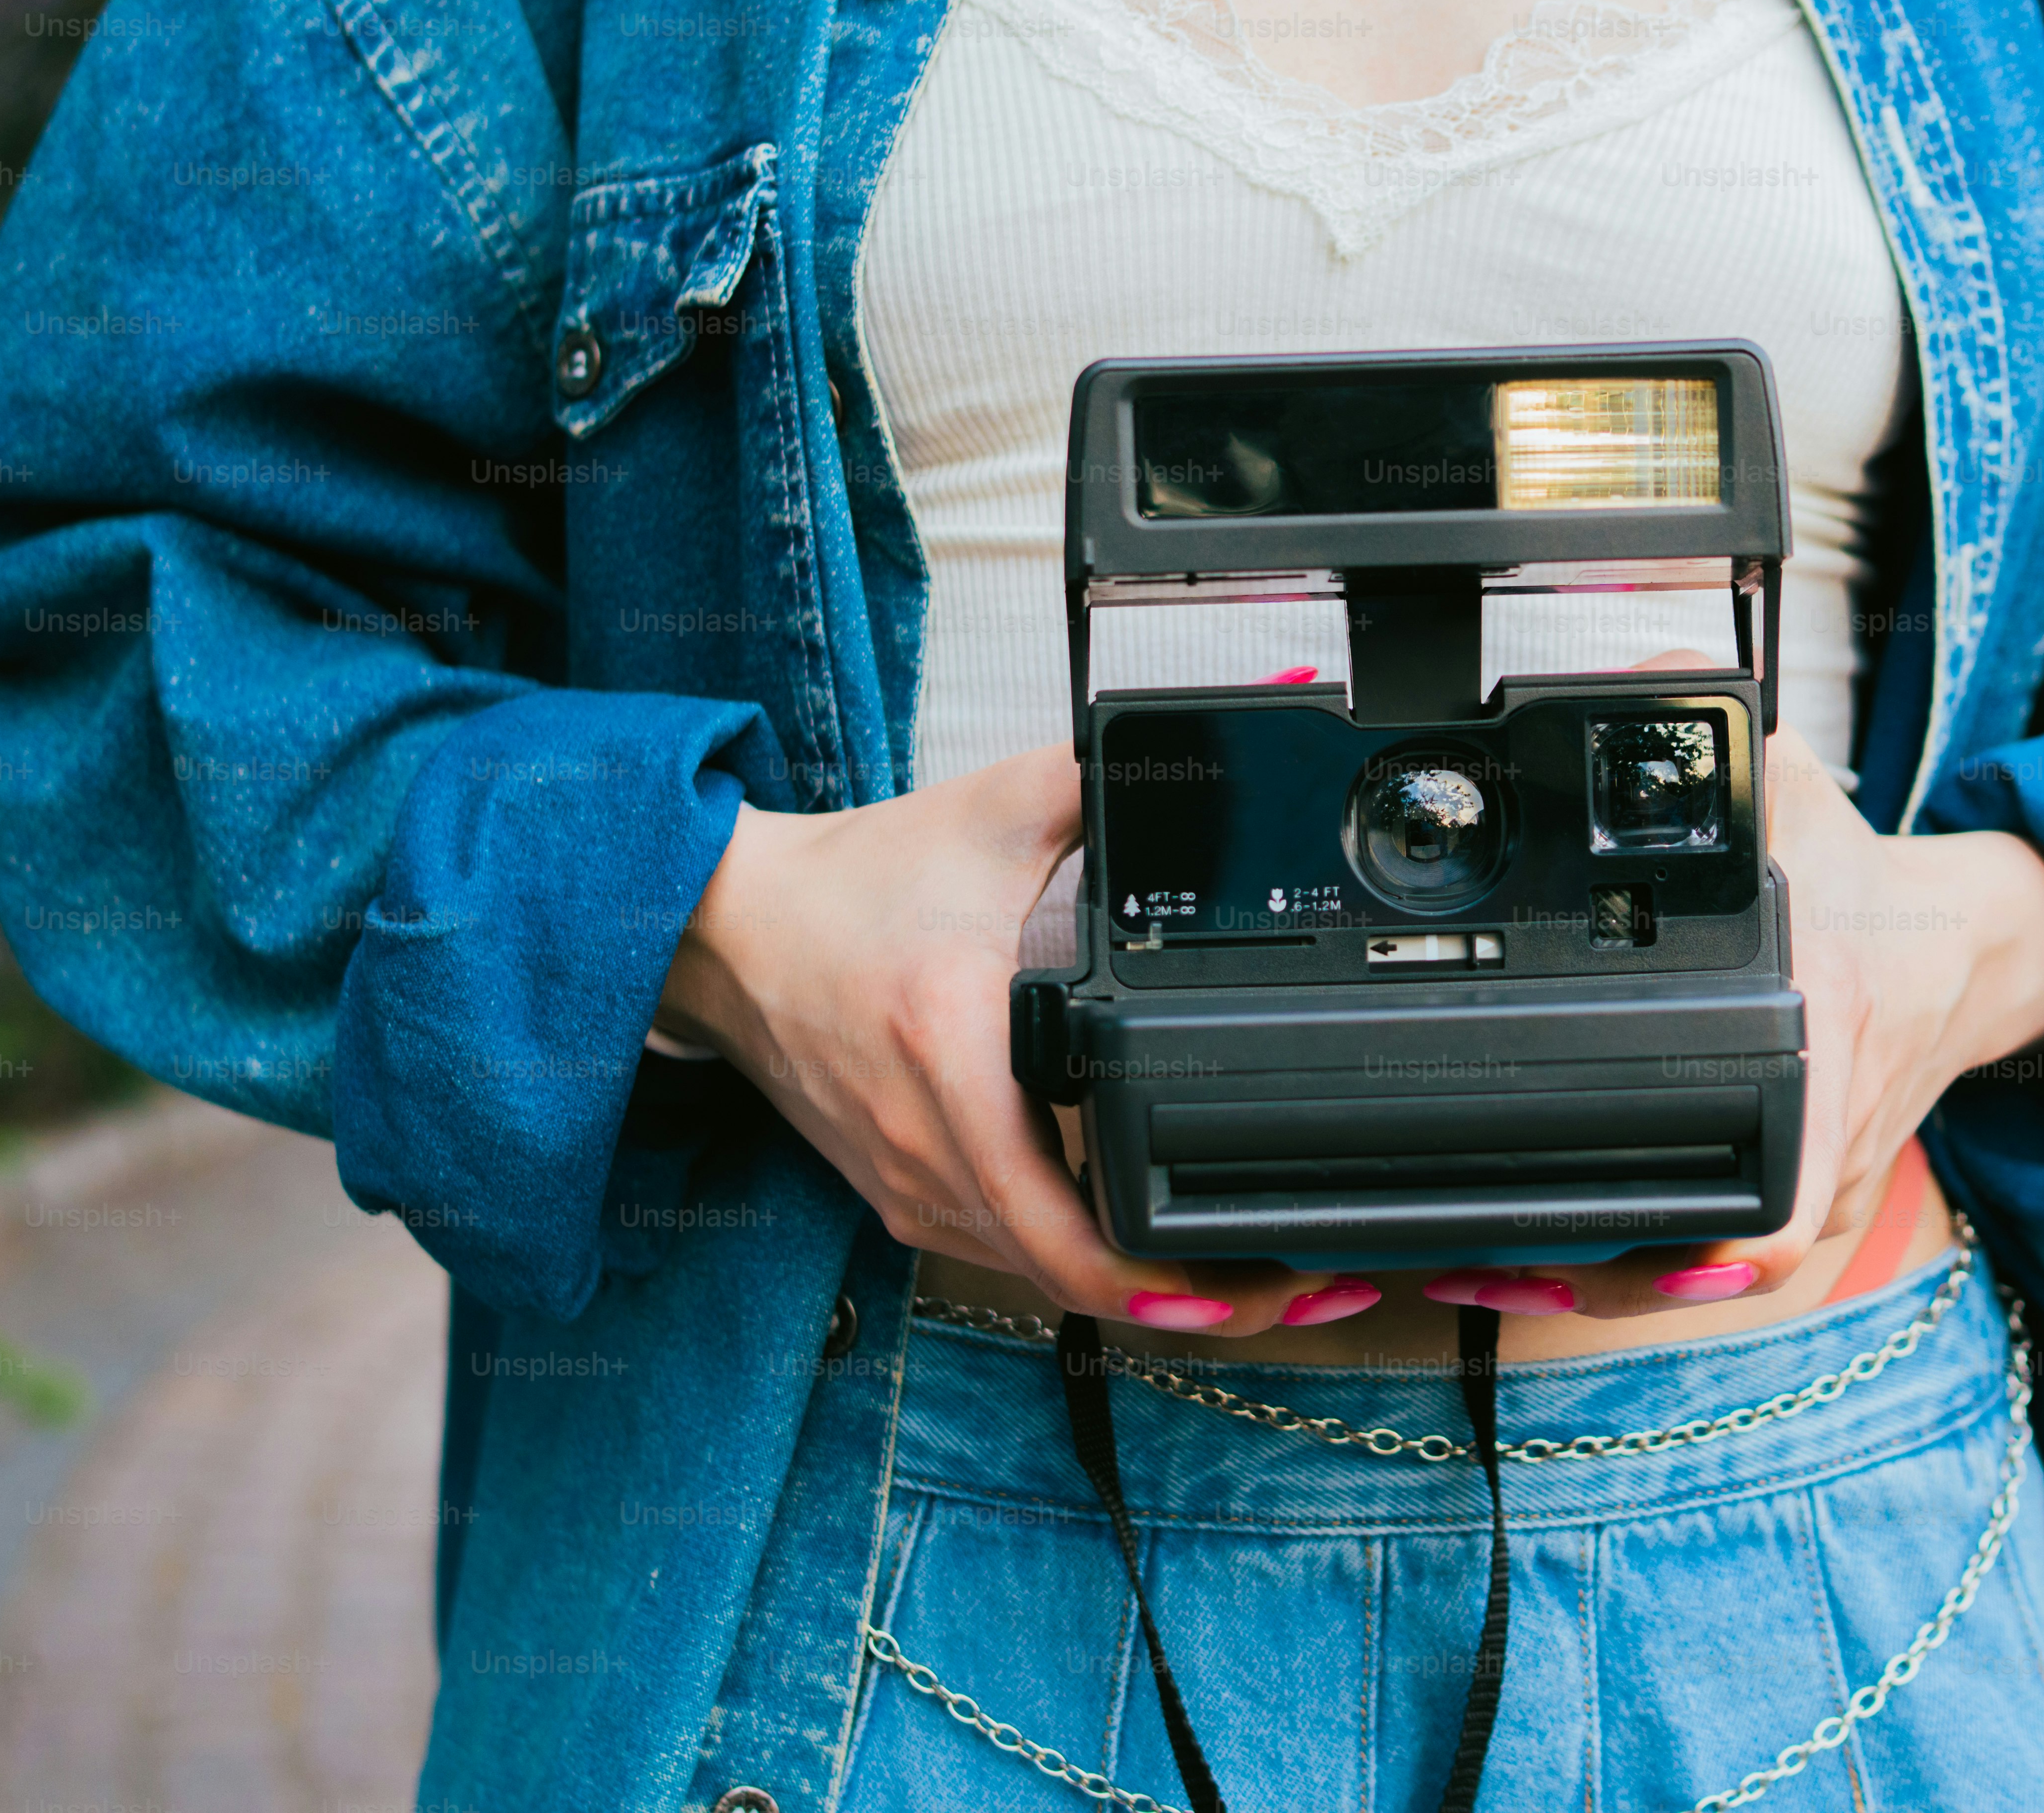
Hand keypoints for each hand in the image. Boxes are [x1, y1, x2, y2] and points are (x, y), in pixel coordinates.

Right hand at [651, 745, 1343, 1334]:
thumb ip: (1106, 778)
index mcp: (956, 1055)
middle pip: (1078, 1276)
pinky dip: (1091, 1266)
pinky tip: (1162, 1257)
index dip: (1169, 1277)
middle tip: (1312, 1290)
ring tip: (1264, 1281)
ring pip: (1049, 1281)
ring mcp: (913, 1185)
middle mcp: (931, 1144)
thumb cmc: (858, 883)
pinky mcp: (907, 1196)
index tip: (1263, 1279)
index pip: (1063, 1224)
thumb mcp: (993, 813)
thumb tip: (1219, 744)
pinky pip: (1014, 1255)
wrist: (731, 931)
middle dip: (1204, 1298)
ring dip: (1154, 1294)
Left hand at [1434, 650, 2043, 1317]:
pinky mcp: (1833, 1199)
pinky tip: (1576, 1276)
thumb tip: (1641, 664)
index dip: (1693, 1244)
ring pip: (1737, 1280)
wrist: (1967, 946)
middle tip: (1498, 1275)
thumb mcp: (1792, 788)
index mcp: (1827, 1026)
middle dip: (1617, 1282)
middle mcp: (1838, 1120)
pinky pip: (1750, 1270)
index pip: (1779, 1177)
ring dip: (1627, 1290)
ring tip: (1508, 1284)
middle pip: (1737, 1260)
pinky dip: (1671, 1279)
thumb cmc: (1861, 875)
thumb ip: (1704, 727)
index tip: (1587, 1255)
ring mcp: (1842, 1175)